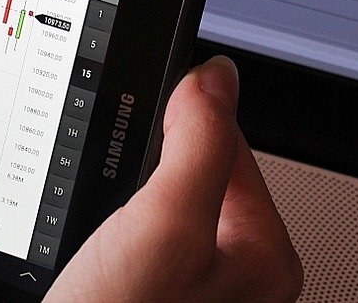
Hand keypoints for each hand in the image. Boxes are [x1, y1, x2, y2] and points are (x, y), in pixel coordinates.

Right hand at [48, 56, 302, 301]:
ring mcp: (194, 300)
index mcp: (265, 259)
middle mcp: (240, 284)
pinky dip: (109, 244)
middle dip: (146, 176)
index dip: (181, 120)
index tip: (148, 112)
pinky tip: (92, 266)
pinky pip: (135, 250)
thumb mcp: (163, 225)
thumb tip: (216, 77)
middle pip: (192, 179)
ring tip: (100, 239)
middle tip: (114, 202)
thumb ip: (199, 143)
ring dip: (123, 211)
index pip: (231, 146)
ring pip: (158, 215)